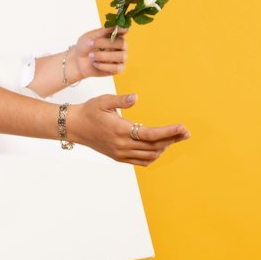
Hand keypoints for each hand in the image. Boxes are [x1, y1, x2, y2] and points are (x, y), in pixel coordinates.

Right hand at [66, 93, 189, 166]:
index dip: (169, 132)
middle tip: (186, 133)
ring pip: (150, 156)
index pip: (151, 134)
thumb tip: (135, 97)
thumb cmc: (90, 111)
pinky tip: (160, 148)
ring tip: (174, 138)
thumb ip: (120, 100)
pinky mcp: (119, 157)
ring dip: (164, 148)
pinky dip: (153, 156)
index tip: (183, 128)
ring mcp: (121, 153)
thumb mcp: (103, 101)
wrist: (74, 126)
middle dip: (173, 139)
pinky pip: (141, 161)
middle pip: (154, 146)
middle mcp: (122, 145)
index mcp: (120, 130)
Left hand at [73, 26, 127, 79]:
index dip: (123, 29)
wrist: (77, 61)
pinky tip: (95, 63)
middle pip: (122, 43)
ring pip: (121, 56)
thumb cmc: (85, 46)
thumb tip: (116, 25)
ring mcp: (120, 58)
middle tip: (91, 44)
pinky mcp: (118, 69)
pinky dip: (104, 65)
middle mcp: (120, 46)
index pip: (124, 30)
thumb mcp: (91, 36)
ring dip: (103, 56)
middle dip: (105, 43)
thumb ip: (103, 31)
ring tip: (91, 56)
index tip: (117, 28)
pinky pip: (117, 68)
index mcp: (115, 35)